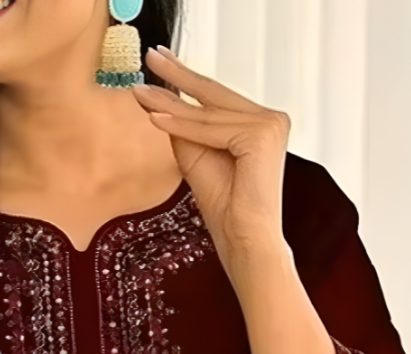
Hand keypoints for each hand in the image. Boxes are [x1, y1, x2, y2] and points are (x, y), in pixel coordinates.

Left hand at [131, 46, 290, 273]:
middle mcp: (271, 119)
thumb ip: (185, 129)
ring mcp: (270, 124)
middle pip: (214, 95)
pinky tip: (155, 119)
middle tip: (150, 56)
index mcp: (260, 124)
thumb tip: (161, 99)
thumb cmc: (225, 209)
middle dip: (178, 75)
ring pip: (208, 113)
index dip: (184, 82)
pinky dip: (182, 125)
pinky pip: (211, 127)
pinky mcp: (262, 134)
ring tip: (139, 93)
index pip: (216, 99)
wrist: (244, 241)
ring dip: (170, 105)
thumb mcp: (197, 158)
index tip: (158, 67)